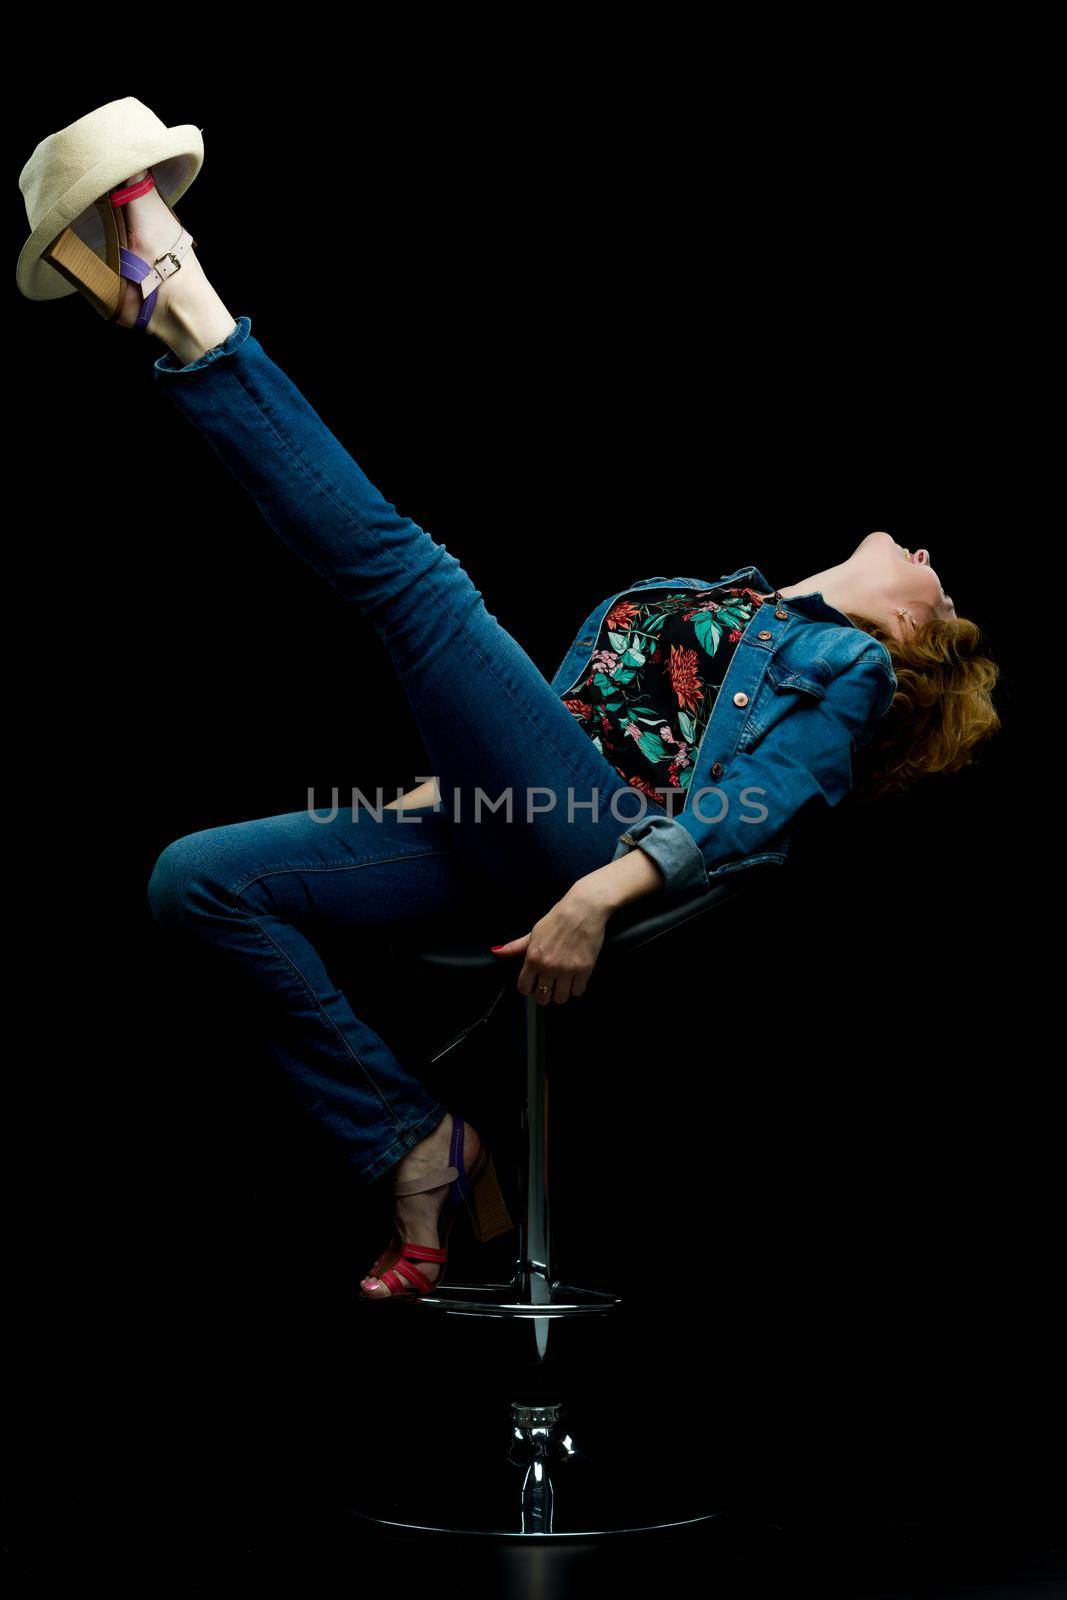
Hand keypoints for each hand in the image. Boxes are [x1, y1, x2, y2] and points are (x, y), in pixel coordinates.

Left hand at [491, 885, 609, 1004]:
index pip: (524, 987)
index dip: (528, 989)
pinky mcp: (584, 970)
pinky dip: (576, 988)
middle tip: (549, 987)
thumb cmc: (556, 920)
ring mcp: (566, 970)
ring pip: (561, 998)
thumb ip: (516, 947)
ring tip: (563, 984)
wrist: (581, 911)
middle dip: (544, 995)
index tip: (534, 985)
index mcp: (533, 958)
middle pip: (542, 997)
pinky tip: (575, 979)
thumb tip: (497, 952)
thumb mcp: (533, 933)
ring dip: (561, 994)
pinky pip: (578, 991)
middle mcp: (548, 967)